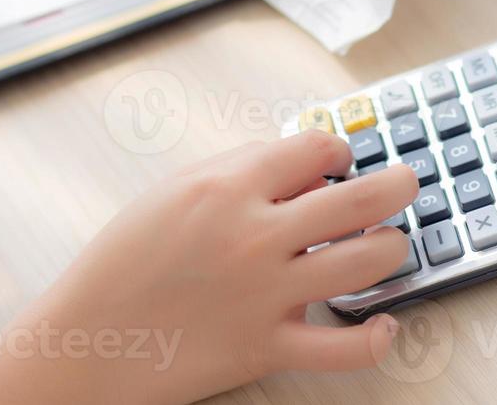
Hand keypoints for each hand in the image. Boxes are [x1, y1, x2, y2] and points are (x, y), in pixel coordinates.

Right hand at [0, 131, 420, 404]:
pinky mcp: (266, 346)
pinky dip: (377, 336)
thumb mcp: (173, 191)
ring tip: (392, 246)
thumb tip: (300, 165)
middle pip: (360, 198)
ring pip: (368, 262)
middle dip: (399, 185)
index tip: (340, 161)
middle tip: (409, 182)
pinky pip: (345, 346)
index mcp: (229, 185)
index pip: (317, 149)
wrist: (87, 338)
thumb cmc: (122, 260)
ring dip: (394, 249)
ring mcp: (266, 293)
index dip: (339, 151)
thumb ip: (237, 171)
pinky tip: (385, 323)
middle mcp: (256, 234)